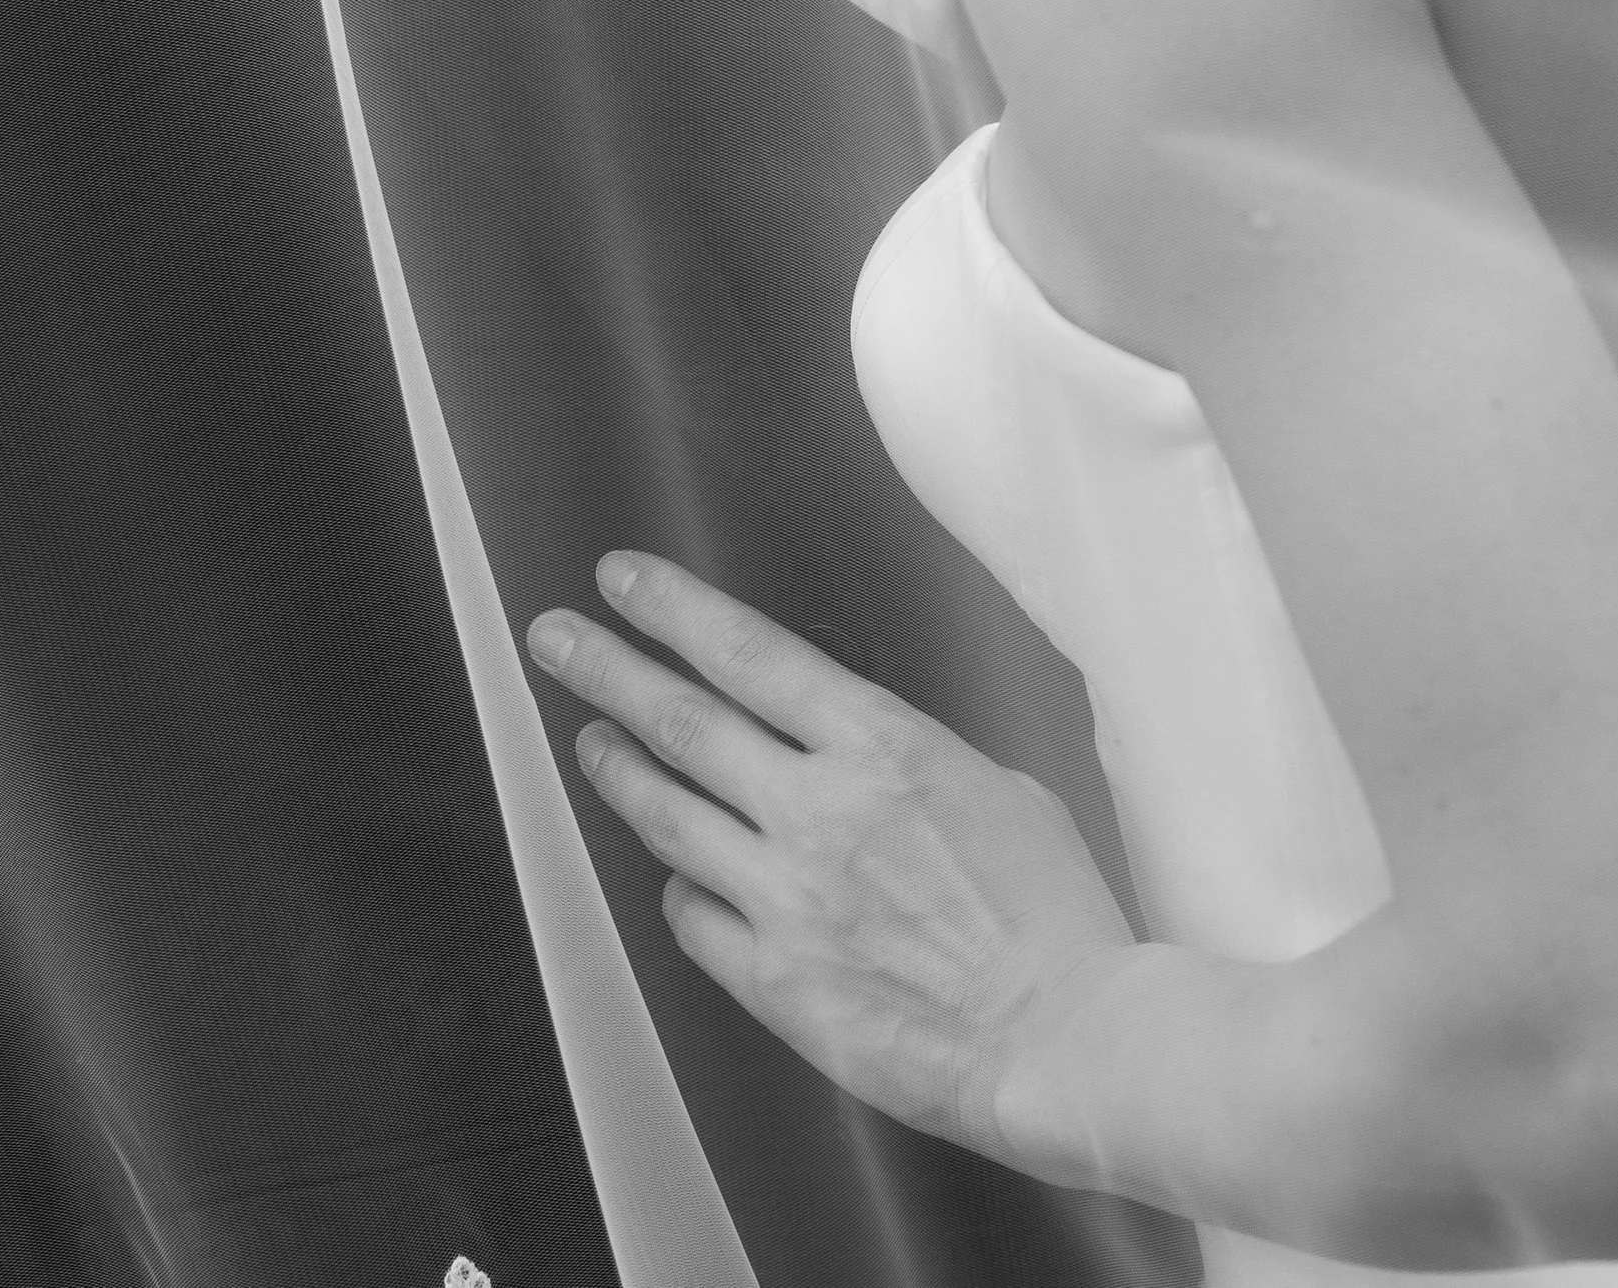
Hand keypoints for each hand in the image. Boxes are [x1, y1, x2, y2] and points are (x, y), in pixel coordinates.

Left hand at [527, 553, 1137, 1172]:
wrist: (1060, 1037)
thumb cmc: (1053, 917)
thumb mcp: (995, 788)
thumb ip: (908, 767)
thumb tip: (870, 772)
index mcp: (879, 744)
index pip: (746, 651)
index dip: (671, 608)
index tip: (622, 580)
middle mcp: (815, 808)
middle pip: (680, 718)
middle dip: (605, 668)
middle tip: (556, 640)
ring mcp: (784, 895)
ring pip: (668, 815)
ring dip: (617, 769)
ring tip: (585, 741)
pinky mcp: (774, 980)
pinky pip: (695, 919)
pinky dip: (678, 888)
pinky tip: (671, 874)